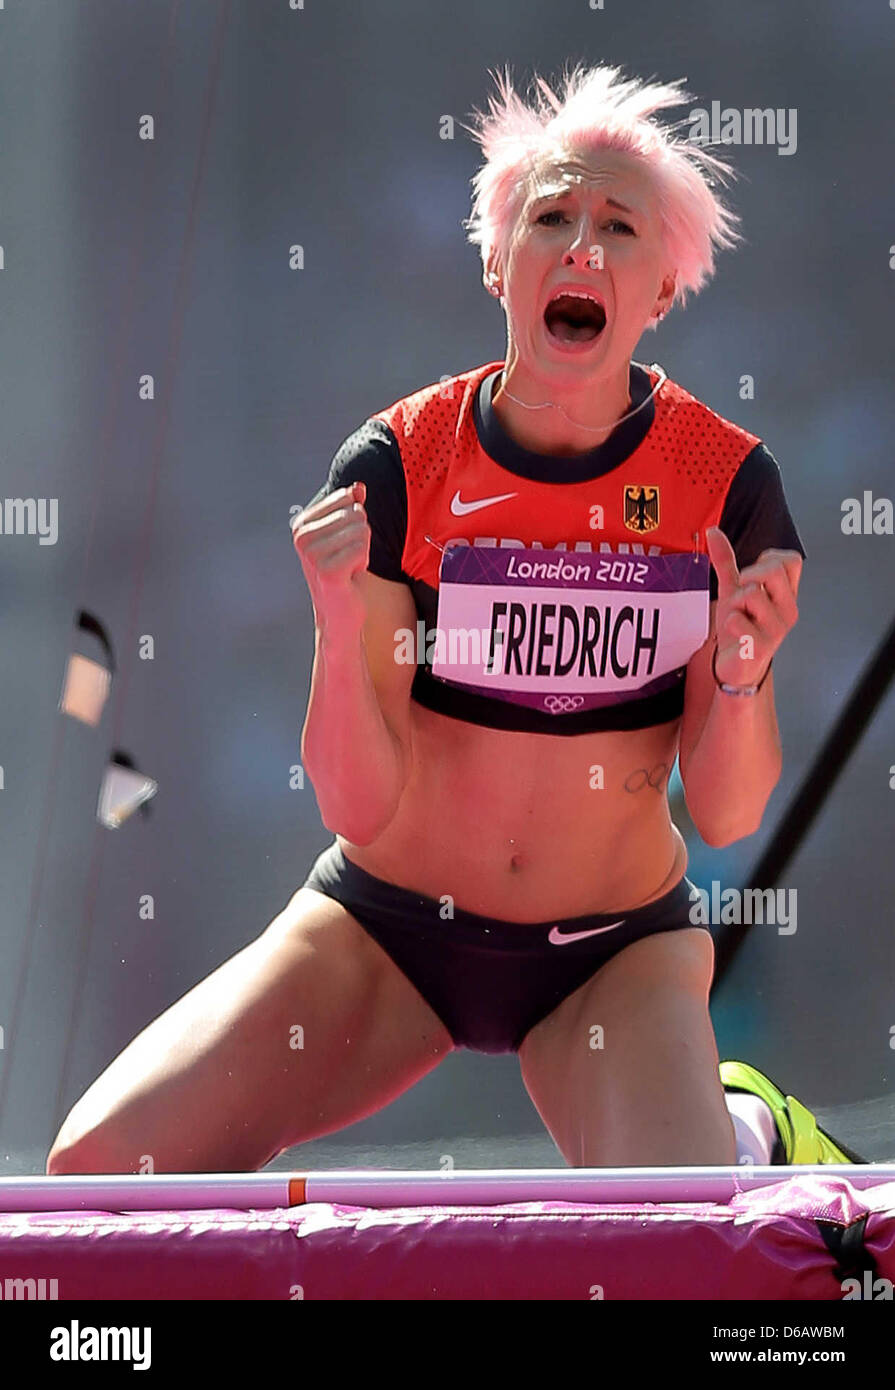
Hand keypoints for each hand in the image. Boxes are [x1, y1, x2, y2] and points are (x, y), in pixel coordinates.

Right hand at [291, 480, 369, 630]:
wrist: (339, 611)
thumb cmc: (344, 569)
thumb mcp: (346, 533)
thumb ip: (351, 506)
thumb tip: (359, 487)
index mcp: (301, 523)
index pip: (347, 498)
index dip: (355, 520)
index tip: (343, 542)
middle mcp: (302, 536)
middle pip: (356, 513)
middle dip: (361, 537)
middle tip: (348, 557)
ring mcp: (312, 554)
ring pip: (362, 530)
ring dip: (363, 551)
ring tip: (348, 566)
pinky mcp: (327, 571)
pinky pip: (362, 549)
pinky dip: (363, 563)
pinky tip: (350, 576)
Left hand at [705, 526, 801, 687]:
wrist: (735, 667)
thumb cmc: (740, 628)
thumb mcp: (732, 591)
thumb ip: (725, 562)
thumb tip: (712, 531)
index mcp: (786, 594)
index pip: (791, 559)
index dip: (766, 559)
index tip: (752, 577)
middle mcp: (788, 610)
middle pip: (772, 570)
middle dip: (747, 577)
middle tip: (741, 595)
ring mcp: (777, 629)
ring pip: (751, 593)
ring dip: (734, 603)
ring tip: (737, 618)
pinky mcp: (760, 646)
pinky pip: (737, 619)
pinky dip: (729, 623)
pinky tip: (734, 634)